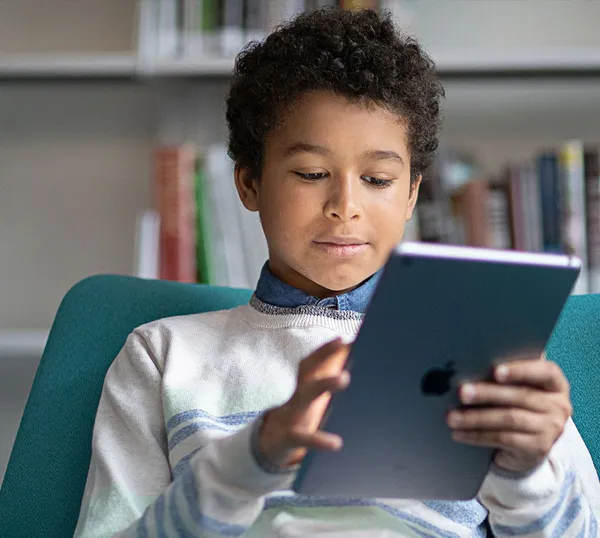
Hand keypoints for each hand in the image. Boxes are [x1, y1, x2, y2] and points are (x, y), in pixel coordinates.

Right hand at [258, 338, 350, 468]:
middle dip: (322, 356)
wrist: (270, 448)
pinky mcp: (288, 438)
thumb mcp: (308, 403)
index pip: (309, 364)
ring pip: (304, 396)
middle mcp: (293, 398)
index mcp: (300, 389)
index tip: (340, 339)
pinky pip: (304, 438)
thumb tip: (349, 372)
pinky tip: (336, 443)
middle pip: (305, 372)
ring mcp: (289, 416)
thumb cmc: (297, 420)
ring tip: (345, 377)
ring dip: (324, 384)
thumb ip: (325, 389)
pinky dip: (319, 440)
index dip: (322, 350)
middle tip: (342, 344)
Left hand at [447, 354, 571, 472]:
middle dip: (487, 393)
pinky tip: (459, 433)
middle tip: (462, 392)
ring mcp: (551, 429)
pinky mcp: (538, 448)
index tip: (495, 371)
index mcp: (555, 384)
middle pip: (520, 396)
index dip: (520, 370)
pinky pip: (503, 438)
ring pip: (509, 418)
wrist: (525, 446)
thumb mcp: (515, 388)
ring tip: (452, 416)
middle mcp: (559, 405)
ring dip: (476, 417)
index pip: (545, 371)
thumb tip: (467, 365)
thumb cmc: (514, 405)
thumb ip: (503, 375)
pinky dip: (477, 435)